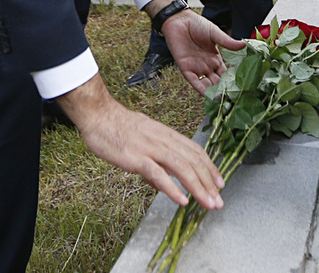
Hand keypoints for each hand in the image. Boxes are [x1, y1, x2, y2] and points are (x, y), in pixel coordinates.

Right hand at [57, 74, 226, 208]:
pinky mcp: (137, 158)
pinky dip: (172, 188)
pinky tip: (182, 200)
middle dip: (209, 183)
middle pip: (193, 162)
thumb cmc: (117, 127)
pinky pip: (158, 174)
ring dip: (198, 188)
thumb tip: (163, 184)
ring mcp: (151, 148)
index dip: (210, 168)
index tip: (219, 183)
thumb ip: (155, 160)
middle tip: (218, 201)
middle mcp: (164, 141)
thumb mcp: (143, 139)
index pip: (195, 151)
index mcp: (167, 135)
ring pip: (182, 168)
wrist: (98, 115)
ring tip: (208, 204)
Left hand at [161, 8, 245, 94]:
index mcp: (215, 59)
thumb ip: (227, 42)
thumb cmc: (197, 24)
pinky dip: (200, 88)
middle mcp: (207, 66)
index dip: (232, 80)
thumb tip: (245, 45)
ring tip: (222, 100)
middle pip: (217, 82)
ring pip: (206, 84)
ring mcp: (196, 68)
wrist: (179, 20)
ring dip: (213, 92)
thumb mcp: (215, 33)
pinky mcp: (186, 68)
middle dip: (224, 90)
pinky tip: (207, 95)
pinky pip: (194, 81)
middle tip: (233, 98)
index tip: (242, 88)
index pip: (225, 73)